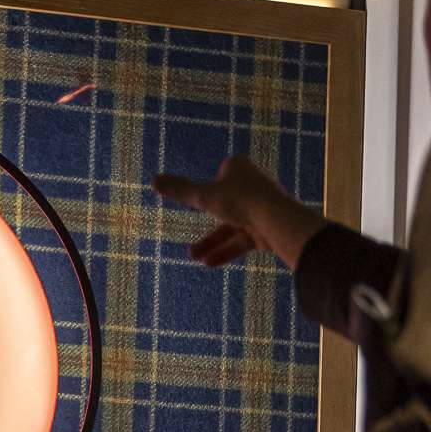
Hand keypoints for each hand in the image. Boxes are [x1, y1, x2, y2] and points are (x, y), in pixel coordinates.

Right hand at [153, 156, 327, 270]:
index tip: (204, 197)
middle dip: (206, 225)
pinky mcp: (266, 229)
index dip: (210, 188)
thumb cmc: (241, 201)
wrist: (277, 220)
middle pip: (223, 205)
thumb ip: (180, 190)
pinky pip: (241, 240)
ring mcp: (260, 208)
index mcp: (240, 167)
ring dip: (212, 242)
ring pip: (231, 226)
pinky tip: (208, 263)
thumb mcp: (204, 196)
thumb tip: (153, 180)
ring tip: (193, 257)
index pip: (220, 174)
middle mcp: (252, 184)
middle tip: (190, 243)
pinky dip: (226, 250)